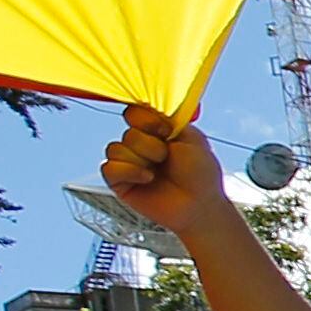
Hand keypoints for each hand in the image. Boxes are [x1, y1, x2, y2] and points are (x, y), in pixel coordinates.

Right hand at [99, 105, 232, 238]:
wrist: (200, 204)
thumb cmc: (201, 173)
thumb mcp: (191, 137)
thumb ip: (167, 119)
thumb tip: (147, 106)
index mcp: (156, 131)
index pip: (135, 112)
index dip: (147, 119)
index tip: (165, 131)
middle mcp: (141, 145)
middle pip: (128, 131)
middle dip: (150, 145)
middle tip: (167, 157)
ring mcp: (129, 163)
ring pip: (116, 148)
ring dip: (142, 159)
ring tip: (158, 171)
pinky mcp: (120, 183)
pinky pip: (109, 168)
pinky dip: (130, 171)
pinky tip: (147, 179)